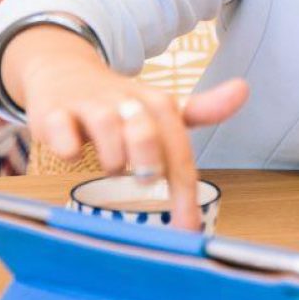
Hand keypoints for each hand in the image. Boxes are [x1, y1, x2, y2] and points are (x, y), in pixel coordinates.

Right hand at [3, 25, 247, 229]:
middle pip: (147, 134)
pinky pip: (62, 130)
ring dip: (111, 158)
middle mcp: (127, 103)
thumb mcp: (161, 107)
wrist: (64, 69)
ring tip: (110, 164)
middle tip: (146, 180)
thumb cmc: (120, 102)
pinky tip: (71, 153)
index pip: (179, 152)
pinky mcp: (54, 110)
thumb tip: (244, 89)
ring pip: (107, 132)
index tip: (187, 229)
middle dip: (149, 163)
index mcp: (159, 105)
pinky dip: (68, 145)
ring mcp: (89, 106)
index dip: (185, 193)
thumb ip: (202, 108)